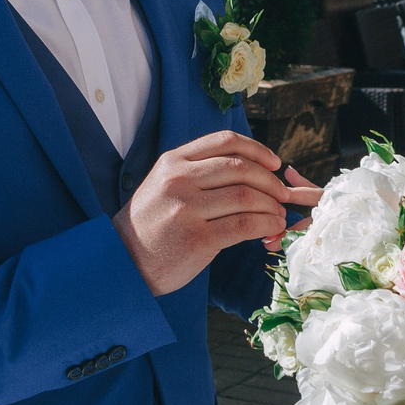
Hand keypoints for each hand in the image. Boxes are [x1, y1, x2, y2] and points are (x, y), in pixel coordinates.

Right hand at [113, 133, 320, 294]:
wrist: (121, 263)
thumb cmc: (149, 226)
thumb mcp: (162, 185)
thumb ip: (195, 172)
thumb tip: (247, 169)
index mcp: (173, 162)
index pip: (225, 142)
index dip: (257, 149)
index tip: (274, 163)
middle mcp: (179, 180)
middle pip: (240, 168)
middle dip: (270, 180)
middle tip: (283, 194)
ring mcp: (187, 209)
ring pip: (246, 196)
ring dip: (271, 205)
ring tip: (278, 214)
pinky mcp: (198, 239)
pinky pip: (244, 225)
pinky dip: (264, 225)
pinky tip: (271, 228)